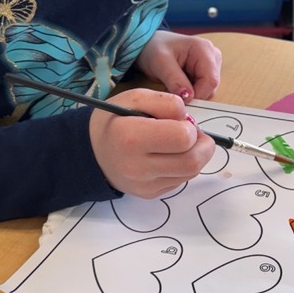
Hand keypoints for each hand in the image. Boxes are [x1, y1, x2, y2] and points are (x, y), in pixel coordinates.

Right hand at [88, 88, 214, 197]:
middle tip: (191, 133)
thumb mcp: (136, 97)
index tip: (181, 121)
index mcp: (131, 137)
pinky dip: (183, 167)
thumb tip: (190, 122)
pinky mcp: (150, 195)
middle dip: (202, 145)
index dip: (189, 127)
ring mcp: (144, 185)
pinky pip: (180, 181)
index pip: (183, 138)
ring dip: (195, 155)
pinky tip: (169, 156)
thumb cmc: (115, 120)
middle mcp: (137, 167)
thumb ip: (167, 102)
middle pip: (192, 162)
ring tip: (180, 143)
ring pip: (191, 173)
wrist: (92, 152)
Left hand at [135, 30, 221, 100]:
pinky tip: (179, 85)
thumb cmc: (154, 48)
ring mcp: (212, 64)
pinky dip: (191, 93)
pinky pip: (204, 90)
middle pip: (211, 87)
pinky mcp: (208, 72)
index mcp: (204, 49)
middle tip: (173, 91)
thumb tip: (188, 97)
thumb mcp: (160, 63)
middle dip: (193, 95)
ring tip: (174, 86)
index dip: (197, 95)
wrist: (151, 46)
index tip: (180, 100)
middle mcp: (213, 56)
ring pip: (208, 91)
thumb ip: (175, 80)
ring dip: (191, 94)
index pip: (210, 81)